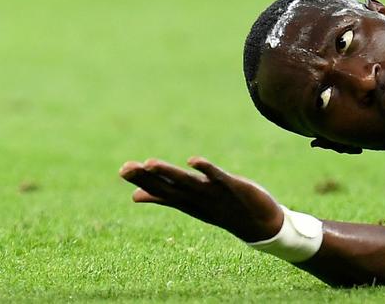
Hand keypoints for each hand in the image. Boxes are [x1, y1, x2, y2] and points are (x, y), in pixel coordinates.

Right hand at [119, 156, 283, 241]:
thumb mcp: (190, 205)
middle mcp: (196, 199)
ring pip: (188, 183)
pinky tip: (192, 160)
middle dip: (147, 177)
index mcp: (186, 202)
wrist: (261, 225)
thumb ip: (164, 198)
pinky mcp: (232, 187)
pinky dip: (205, 170)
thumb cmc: (222, 211)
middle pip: (168, 187)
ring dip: (169, 173)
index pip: (159, 190)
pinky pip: (217, 177)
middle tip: (126, 167)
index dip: (141, 180)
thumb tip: (135, 197)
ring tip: (149, 163)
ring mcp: (214, 194)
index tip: (122, 169)